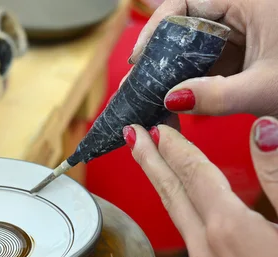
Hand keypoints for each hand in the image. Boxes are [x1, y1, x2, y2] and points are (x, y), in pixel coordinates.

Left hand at [122, 118, 277, 256]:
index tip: (156, 127)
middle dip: (150, 162)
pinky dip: (204, 248)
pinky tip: (216, 249)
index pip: (194, 174)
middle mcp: (205, 256)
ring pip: (185, 232)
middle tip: (131, 136)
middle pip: (171, 197)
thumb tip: (262, 131)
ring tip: (169, 180)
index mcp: (230, 230)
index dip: (176, 147)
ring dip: (175, 202)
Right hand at [129, 0, 277, 117]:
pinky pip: (209, 62)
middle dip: (160, 54)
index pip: (188, 2)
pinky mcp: (244, 53)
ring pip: (196, 46)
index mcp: (250, 2)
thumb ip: (215, 97)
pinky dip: (192, 80)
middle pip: (187, 25)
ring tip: (150, 95)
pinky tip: (176, 99)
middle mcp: (243, 12)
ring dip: (174, 71)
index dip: (158, 27)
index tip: (140, 57)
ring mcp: (243, 34)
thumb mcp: (264, 89)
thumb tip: (171, 100)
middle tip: (138, 82)